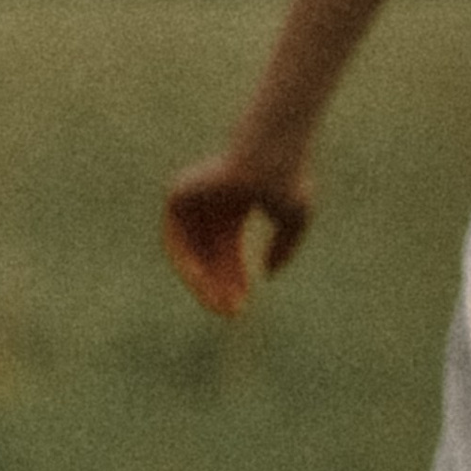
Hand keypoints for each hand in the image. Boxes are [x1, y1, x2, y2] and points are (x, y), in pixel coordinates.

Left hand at [161, 148, 313, 316]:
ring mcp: (194, 197)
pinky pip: (174, 236)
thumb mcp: (296, 218)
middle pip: (210, 254)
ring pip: (191, 248)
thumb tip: (268, 274)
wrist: (267, 158)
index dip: (236, 278)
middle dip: (219, 284)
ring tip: (214, 303)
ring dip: (201, 279)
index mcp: (237, 203)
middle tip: (228, 312)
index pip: (230, 249)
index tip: (243, 306)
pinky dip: (184, 259)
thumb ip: (284, 247)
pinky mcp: (179, 193)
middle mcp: (213, 201)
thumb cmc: (287, 179)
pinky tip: (198, 280)